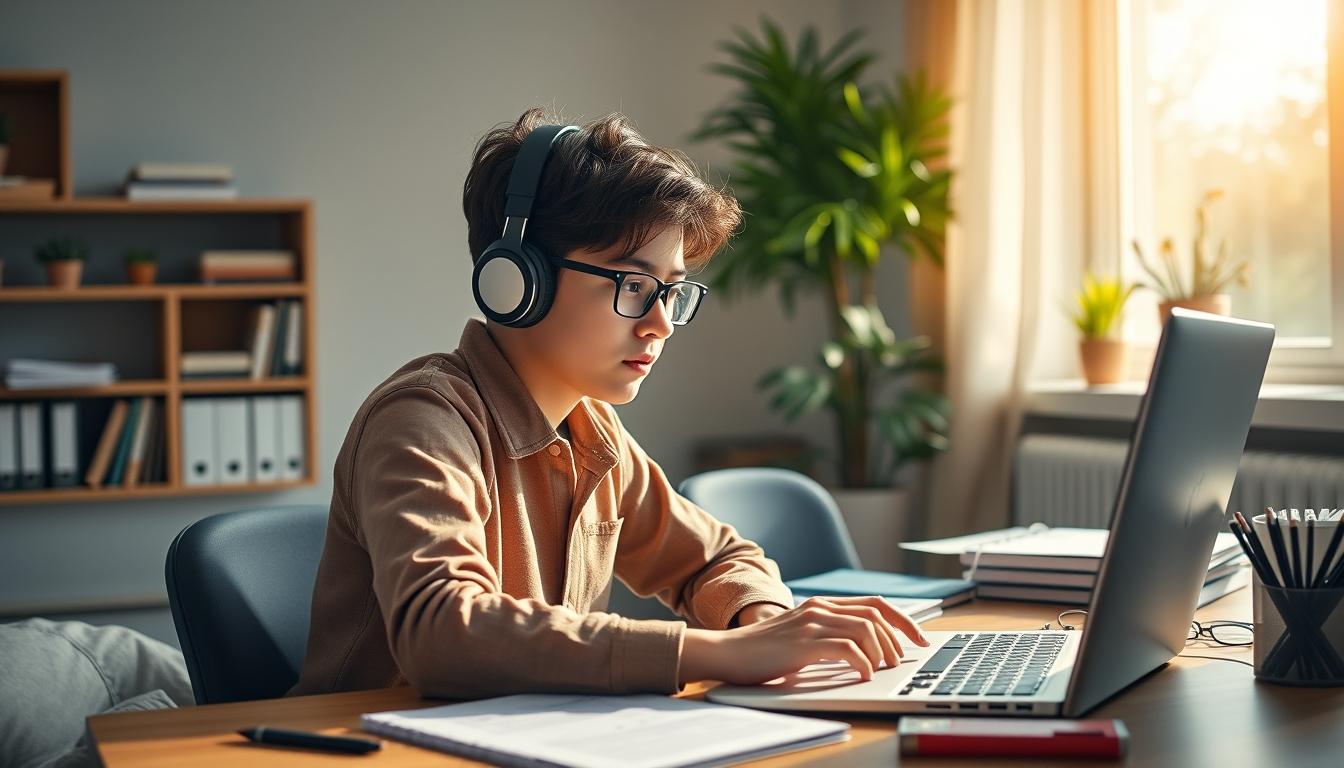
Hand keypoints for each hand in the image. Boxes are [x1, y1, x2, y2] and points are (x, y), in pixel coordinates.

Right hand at [680, 595, 928, 685]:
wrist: (728, 653)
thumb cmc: (763, 651)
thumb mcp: (801, 635)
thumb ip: (827, 635)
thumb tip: (864, 651)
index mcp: (822, 604)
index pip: (875, 603)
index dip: (902, 619)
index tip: (918, 638)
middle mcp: (820, 608)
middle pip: (876, 613)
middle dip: (899, 637)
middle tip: (903, 659)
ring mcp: (812, 623)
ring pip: (866, 629)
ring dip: (882, 651)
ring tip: (881, 668)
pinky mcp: (804, 643)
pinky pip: (848, 648)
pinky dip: (863, 662)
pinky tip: (863, 674)